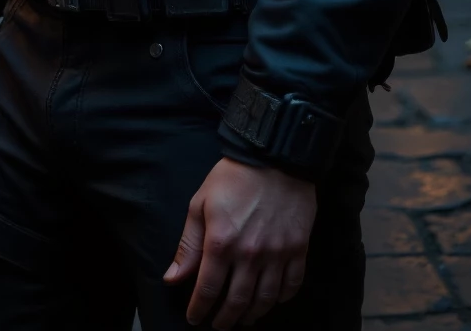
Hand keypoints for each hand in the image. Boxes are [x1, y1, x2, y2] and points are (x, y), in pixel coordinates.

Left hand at [164, 158, 316, 326]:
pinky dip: (281, 299)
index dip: (199, 310)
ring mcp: (277, 253)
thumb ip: (189, 245)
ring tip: (243, 319)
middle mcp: (250, 254)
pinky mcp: (298, 248)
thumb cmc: (233, 178)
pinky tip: (272, 299)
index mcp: (222, 242)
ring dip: (252, 315)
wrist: (273, 156)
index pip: (207, 291)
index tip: (195, 318)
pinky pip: (292, 285)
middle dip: (225, 320)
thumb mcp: (201, 204)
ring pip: (265, 300)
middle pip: (237, 302)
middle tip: (219, 325)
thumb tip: (173, 279)